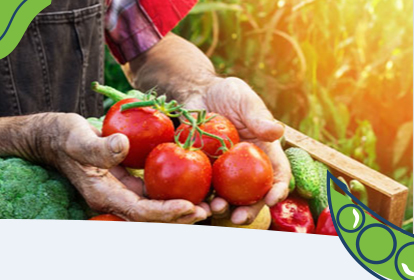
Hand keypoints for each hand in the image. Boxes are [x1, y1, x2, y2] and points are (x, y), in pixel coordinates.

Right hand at [18, 113, 209, 222]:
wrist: (56, 138)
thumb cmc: (63, 136)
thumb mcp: (76, 137)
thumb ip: (97, 146)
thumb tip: (123, 145)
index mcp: (103, 193)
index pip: (138, 211)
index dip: (164, 212)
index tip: (189, 207)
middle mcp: (115, 198)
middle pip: (151, 216)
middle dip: (178, 216)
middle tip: (207, 211)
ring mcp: (122, 192)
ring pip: (155, 206)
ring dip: (180, 207)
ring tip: (207, 204)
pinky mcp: (128, 183)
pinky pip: (153, 193)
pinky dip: (172, 193)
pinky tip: (191, 185)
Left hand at [185, 77, 290, 223]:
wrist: (198, 94)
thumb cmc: (227, 94)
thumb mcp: (244, 100)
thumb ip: (258, 116)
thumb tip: (277, 131)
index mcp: (264, 152)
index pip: (278, 174)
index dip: (278, 189)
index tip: (272, 198)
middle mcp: (247, 167)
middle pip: (254, 195)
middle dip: (249, 210)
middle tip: (239, 218)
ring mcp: (225, 171)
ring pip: (228, 197)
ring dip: (224, 208)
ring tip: (215, 209)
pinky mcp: (205, 170)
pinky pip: (204, 188)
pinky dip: (202, 198)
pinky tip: (195, 202)